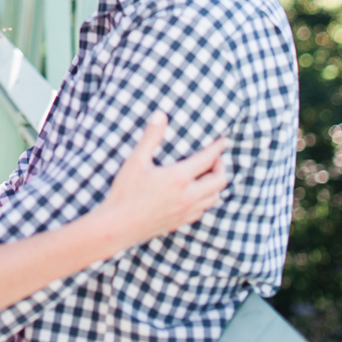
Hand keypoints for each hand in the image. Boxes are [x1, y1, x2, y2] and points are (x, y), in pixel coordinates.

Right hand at [98, 114, 227, 250]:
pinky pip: (203, 210)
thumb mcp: (135, 160)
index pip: (207, 160)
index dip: (217, 148)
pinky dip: (206, 199)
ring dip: (216, 184)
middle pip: (219, 181)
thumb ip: (150, 137)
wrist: (118, 225)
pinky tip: (196, 195)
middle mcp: (188, 196)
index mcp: (179, 178)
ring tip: (208, 175)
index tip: (223, 140)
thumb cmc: (125, 192)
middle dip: (221, 166)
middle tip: (215, 158)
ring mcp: (186, 211)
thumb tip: (161, 115)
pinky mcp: (181, 222)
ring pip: (214, 198)